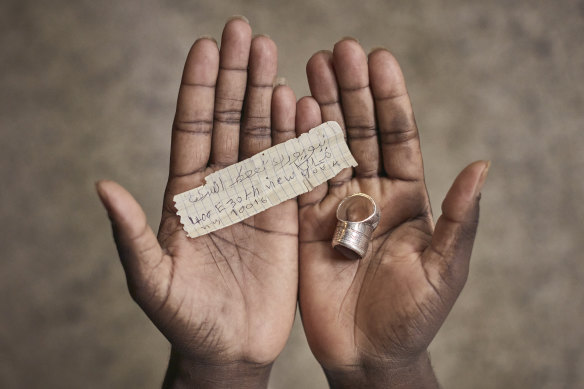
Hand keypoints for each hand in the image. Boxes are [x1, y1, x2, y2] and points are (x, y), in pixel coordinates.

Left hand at [97, 17, 297, 387]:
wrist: (229, 347)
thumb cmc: (184, 317)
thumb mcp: (150, 278)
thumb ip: (131, 232)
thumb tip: (103, 186)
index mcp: (185, 196)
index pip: (191, 130)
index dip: (198, 89)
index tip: (207, 47)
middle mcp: (221, 188)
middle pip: (228, 121)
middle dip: (236, 77)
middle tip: (246, 32)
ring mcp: (255, 198)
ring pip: (262, 136)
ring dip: (267, 95)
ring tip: (274, 53)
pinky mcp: (285, 216)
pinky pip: (292, 169)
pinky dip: (297, 137)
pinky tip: (302, 105)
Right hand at [297, 39, 488, 387]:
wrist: (367, 353)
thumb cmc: (413, 316)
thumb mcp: (445, 268)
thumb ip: (459, 218)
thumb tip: (482, 166)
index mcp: (407, 199)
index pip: (399, 138)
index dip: (390, 100)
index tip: (379, 59)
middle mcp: (369, 194)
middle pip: (360, 133)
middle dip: (350, 91)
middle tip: (337, 50)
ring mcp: (334, 207)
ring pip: (327, 148)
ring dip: (320, 108)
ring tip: (309, 67)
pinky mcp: (304, 224)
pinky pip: (298, 181)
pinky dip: (292, 148)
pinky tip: (287, 112)